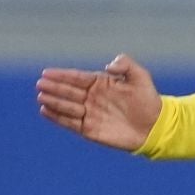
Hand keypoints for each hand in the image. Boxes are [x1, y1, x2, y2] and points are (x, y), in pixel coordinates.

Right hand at [36, 54, 162, 150]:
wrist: (154, 126)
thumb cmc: (148, 100)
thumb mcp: (140, 76)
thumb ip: (125, 65)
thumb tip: (108, 66)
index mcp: (101, 83)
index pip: (77, 78)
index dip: (62, 75)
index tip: (46, 73)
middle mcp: (92, 97)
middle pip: (69, 91)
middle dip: (54, 88)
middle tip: (40, 84)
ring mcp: (90, 113)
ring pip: (67, 106)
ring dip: (53, 102)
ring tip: (41, 97)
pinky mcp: (90, 130)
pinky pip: (70, 123)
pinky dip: (57, 118)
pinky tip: (45, 111)